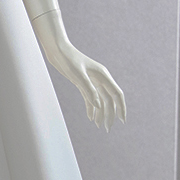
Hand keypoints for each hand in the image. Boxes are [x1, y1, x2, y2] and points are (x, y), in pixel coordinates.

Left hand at [32, 9, 126, 130]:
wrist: (57, 50)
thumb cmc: (68, 59)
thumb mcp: (78, 75)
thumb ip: (88, 90)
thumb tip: (98, 106)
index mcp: (103, 76)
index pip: (117, 94)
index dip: (121, 108)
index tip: (122, 121)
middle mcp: (100, 79)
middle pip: (109, 100)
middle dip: (110, 115)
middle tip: (107, 129)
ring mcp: (92, 81)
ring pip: (100, 100)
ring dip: (101, 113)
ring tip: (99, 126)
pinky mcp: (83, 83)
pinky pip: (90, 98)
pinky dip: (91, 108)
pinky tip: (90, 118)